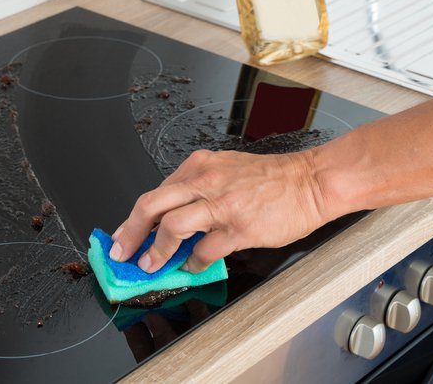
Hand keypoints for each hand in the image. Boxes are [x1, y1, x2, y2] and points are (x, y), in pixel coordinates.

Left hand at [109, 149, 330, 273]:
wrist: (311, 181)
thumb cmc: (272, 178)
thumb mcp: (226, 169)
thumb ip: (197, 188)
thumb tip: (170, 217)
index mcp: (199, 165)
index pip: (155, 192)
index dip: (134, 218)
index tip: (123, 235)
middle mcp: (205, 180)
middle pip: (151, 205)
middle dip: (130, 233)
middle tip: (121, 253)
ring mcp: (221, 204)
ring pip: (172, 227)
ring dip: (156, 252)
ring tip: (150, 266)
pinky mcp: (239, 227)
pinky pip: (204, 250)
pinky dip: (192, 262)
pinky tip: (190, 266)